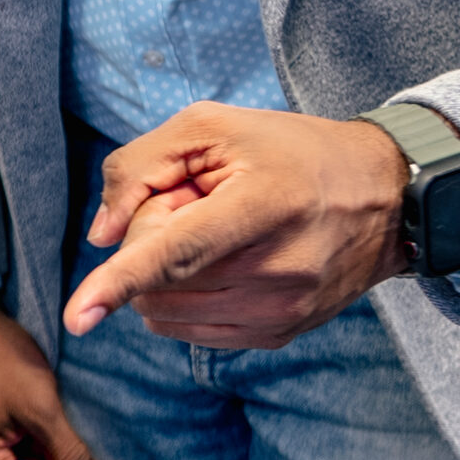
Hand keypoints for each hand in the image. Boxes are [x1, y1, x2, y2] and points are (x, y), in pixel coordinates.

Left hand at [62, 102, 408, 350]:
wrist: (381, 197)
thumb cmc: (288, 151)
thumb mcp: (211, 126)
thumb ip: (141, 166)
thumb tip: (101, 234)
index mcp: (261, 206)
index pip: (177, 252)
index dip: (120, 282)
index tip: (77, 315)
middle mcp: (276, 270)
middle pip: (160, 280)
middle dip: (151, 242)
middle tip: (193, 204)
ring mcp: (281, 311)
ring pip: (169, 311)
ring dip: (168, 274)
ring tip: (216, 232)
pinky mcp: (280, 334)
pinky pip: (194, 330)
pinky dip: (184, 297)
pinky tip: (221, 262)